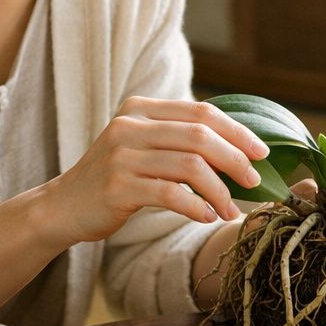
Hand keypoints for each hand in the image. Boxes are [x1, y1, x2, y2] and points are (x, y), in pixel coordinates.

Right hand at [46, 97, 268, 243]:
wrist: (64, 206)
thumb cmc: (116, 179)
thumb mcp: (143, 147)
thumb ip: (179, 140)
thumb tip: (240, 149)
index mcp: (141, 109)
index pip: (201, 112)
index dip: (237, 131)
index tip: (261, 153)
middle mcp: (130, 125)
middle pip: (200, 136)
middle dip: (235, 159)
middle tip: (254, 182)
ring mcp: (121, 155)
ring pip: (189, 166)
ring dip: (219, 190)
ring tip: (230, 209)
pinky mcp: (117, 186)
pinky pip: (170, 194)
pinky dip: (196, 206)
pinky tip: (207, 217)